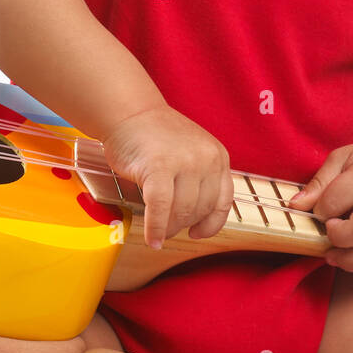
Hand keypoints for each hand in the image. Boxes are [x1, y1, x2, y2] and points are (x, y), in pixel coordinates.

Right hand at [102, 104, 232, 250]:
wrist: (129, 112)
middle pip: (200, 209)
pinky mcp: (159, 168)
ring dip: (169, 229)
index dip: (211, 224)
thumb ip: (200, 179)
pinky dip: (155, 228)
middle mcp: (206, 158)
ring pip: (182, 212)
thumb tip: (196, 221)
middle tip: (168, 229)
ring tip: (159, 232)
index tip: (198, 233)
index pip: (223, 201)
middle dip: (183, 225)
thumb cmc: (155, 135)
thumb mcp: (192, 152)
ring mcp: (185, 162)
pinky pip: (160, 209)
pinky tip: (152, 239)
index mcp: (218, 156)